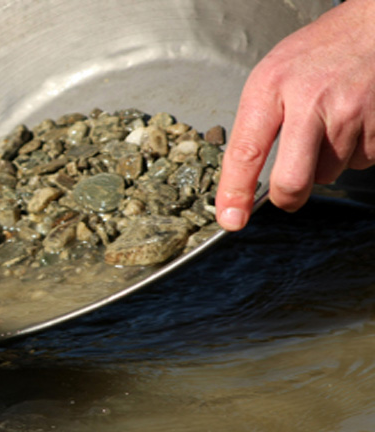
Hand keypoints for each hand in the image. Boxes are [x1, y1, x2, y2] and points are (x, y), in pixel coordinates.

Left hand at [215, 0, 374, 230]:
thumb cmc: (317, 53)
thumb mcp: (271, 77)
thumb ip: (256, 125)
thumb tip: (244, 180)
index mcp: (271, 88)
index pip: (246, 152)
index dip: (235, 192)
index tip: (230, 220)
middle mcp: (311, 102)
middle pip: (293, 181)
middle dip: (287, 196)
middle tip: (286, 190)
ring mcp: (351, 116)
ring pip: (328, 174)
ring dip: (323, 162)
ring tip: (327, 123)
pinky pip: (359, 162)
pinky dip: (352, 151)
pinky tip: (351, 121)